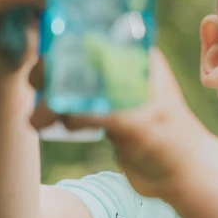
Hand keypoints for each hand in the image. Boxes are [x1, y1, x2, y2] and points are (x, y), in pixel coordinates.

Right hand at [29, 48, 211, 199]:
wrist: (180, 175)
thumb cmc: (170, 145)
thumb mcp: (138, 126)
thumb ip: (105, 114)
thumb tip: (66, 111)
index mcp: (140, 60)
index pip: (98, 42)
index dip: (68, 50)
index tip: (48, 68)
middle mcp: (126, 70)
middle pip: (80, 62)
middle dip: (53, 76)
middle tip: (37, 93)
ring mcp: (115, 92)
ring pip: (74, 86)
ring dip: (51, 99)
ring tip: (38, 122)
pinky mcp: (105, 115)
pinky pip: (75, 107)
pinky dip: (59, 114)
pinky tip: (51, 126)